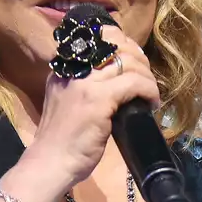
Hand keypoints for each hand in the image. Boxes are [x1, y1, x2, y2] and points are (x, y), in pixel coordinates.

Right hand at [19, 26, 161, 201]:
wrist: (50, 163)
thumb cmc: (60, 141)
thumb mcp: (67, 102)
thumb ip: (84, 87)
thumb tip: (116, 80)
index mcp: (63, 68)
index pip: (97, 38)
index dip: (122, 43)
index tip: (135, 59)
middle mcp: (72, 69)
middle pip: (115, 46)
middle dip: (139, 59)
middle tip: (147, 78)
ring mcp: (85, 83)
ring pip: (128, 62)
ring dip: (147, 76)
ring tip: (150, 93)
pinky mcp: (98, 99)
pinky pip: (134, 83)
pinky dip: (149, 90)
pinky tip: (151, 103)